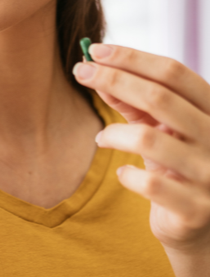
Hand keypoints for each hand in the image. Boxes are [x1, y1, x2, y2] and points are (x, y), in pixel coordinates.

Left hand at [73, 44, 209, 252]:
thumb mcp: (159, 128)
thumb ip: (132, 102)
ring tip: (101, 138)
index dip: (133, 58)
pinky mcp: (197, 209)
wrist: (201, 227)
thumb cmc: (175, 166)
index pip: (174, 73)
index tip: (96, 50)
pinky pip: (150, 184)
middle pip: (160, 98)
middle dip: (113, 79)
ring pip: (149, 139)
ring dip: (112, 133)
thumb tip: (95, 69)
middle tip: (80, 72)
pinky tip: (123, 172)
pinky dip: (127, 174)